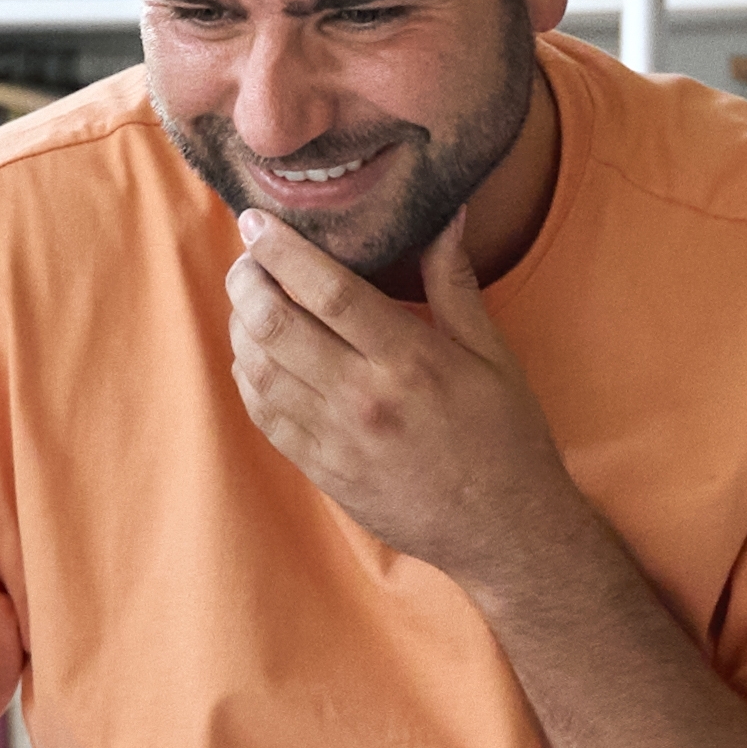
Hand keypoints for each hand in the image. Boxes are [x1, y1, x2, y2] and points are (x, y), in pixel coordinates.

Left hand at [224, 207, 577, 582]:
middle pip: (276, 325)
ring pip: (259, 370)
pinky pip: (265, 418)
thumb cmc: (507, 438)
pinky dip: (247, 378)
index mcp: (412, 360)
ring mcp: (338, 440)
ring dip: (240, 327)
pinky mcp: (324, 472)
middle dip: (247, 281)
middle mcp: (366, 398)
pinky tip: (254, 356)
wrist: (505, 531)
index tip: (256, 221)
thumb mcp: (494, 356)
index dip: (281, 250)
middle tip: (246, 260)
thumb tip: (445, 216)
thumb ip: (455, 284)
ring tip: (247, 302)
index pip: (328, 291)